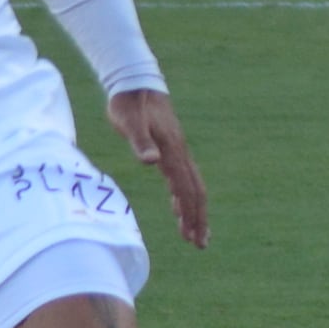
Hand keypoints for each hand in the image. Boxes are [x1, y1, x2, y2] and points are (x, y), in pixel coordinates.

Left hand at [110, 85, 207, 246]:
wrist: (136, 83)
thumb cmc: (129, 104)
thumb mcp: (129, 123)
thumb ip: (140, 142)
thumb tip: (151, 162)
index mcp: (172, 152)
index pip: (187, 189)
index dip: (191, 214)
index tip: (192, 236)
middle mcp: (180, 154)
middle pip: (196, 192)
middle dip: (199, 219)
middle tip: (200, 244)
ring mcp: (177, 152)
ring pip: (193, 186)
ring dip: (194, 211)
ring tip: (194, 234)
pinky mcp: (171, 149)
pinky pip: (184, 178)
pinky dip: (184, 197)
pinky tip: (178, 208)